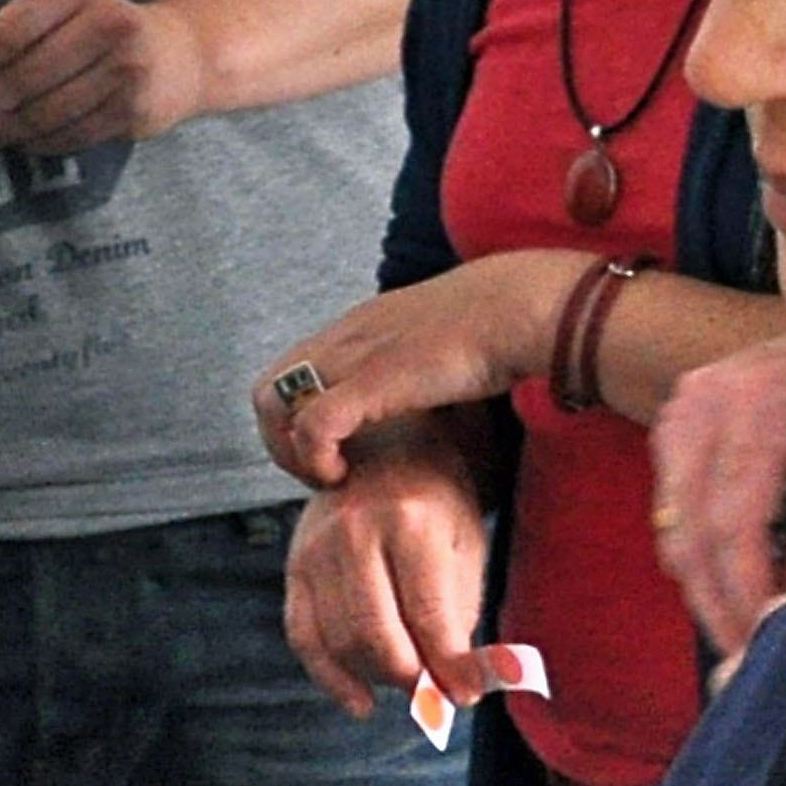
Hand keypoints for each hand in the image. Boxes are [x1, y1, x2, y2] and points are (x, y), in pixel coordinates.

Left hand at [0, 0, 207, 154]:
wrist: (180, 55)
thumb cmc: (99, 30)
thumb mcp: (63, 10)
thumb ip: (16, 35)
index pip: (9, 31)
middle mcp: (107, 25)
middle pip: (25, 76)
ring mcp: (126, 70)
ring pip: (46, 112)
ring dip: (2, 132)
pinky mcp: (136, 110)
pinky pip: (72, 134)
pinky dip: (38, 144)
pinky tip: (16, 144)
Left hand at [259, 257, 574, 486]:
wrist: (518, 308)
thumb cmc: (499, 326)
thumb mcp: (442, 342)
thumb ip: (421, 363)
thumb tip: (436, 394)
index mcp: (359, 327)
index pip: (292, 371)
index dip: (296, 419)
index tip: (332, 450)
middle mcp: (344, 338)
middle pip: (267, 391)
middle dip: (280, 442)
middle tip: (321, 471)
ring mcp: (352, 358)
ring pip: (273, 405)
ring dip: (290, 454)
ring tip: (331, 476)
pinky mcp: (370, 382)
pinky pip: (312, 426)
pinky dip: (314, 458)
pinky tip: (344, 473)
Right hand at [283, 428, 493, 719]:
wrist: (386, 450)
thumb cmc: (438, 503)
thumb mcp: (465, 546)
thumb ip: (460, 615)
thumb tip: (461, 686)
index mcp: (410, 520)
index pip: (428, 615)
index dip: (449, 666)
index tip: (468, 696)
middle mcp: (354, 531)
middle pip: (376, 634)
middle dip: (411, 677)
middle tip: (437, 694)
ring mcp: (315, 548)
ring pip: (340, 641)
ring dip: (377, 676)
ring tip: (411, 683)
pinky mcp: (293, 565)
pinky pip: (303, 636)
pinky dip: (331, 677)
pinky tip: (361, 701)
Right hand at [650, 327, 785, 654]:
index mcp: (754, 409)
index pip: (732, 524)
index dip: (743, 592)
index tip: (759, 642)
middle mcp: (700, 404)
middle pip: (689, 530)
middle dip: (714, 600)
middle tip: (741, 651)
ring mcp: (678, 409)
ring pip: (672, 524)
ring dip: (701, 581)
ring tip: (738, 624)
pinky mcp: (672, 421)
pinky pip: (672, 504)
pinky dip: (696, 547)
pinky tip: (730, 577)